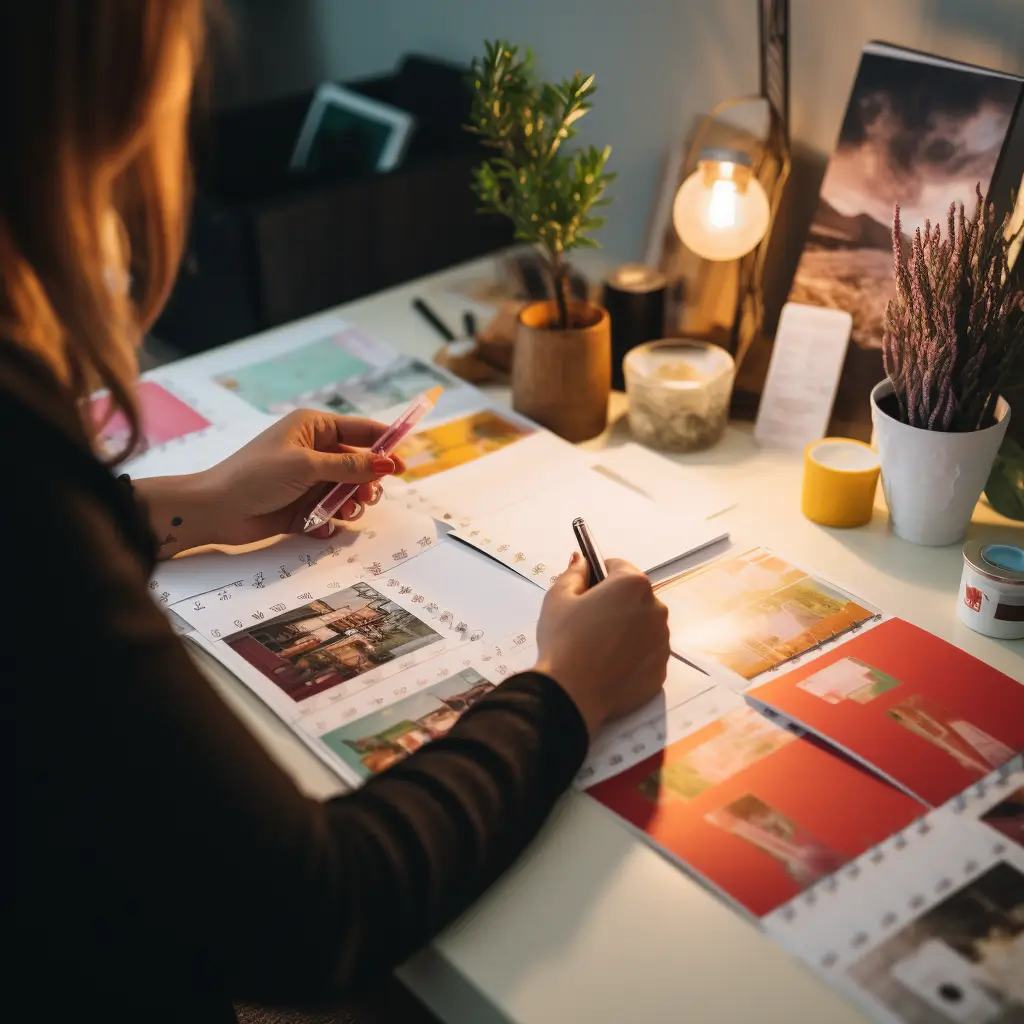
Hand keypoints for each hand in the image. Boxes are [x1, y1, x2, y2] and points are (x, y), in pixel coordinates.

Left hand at [137, 411, 406, 556]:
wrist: (216, 510)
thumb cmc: (256, 476)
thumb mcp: (306, 466)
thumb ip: (349, 466)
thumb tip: (387, 463)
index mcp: (314, 428)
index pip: (361, 430)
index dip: (386, 445)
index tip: (404, 464)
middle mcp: (314, 451)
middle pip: (359, 464)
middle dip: (367, 482)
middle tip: (368, 497)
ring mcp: (309, 480)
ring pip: (348, 491)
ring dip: (351, 503)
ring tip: (344, 512)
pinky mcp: (303, 506)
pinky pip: (331, 512)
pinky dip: (331, 520)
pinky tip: (321, 526)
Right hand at [532, 554, 669, 737]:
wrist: (572, 694)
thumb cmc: (564, 640)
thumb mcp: (558, 598)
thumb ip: (574, 573)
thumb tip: (582, 561)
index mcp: (632, 585)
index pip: (618, 566)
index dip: (599, 576)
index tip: (586, 590)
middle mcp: (656, 608)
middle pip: (634, 596)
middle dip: (615, 603)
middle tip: (588, 622)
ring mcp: (662, 641)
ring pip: (643, 625)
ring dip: (627, 629)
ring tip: (598, 646)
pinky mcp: (661, 668)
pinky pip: (647, 653)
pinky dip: (632, 655)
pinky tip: (609, 665)